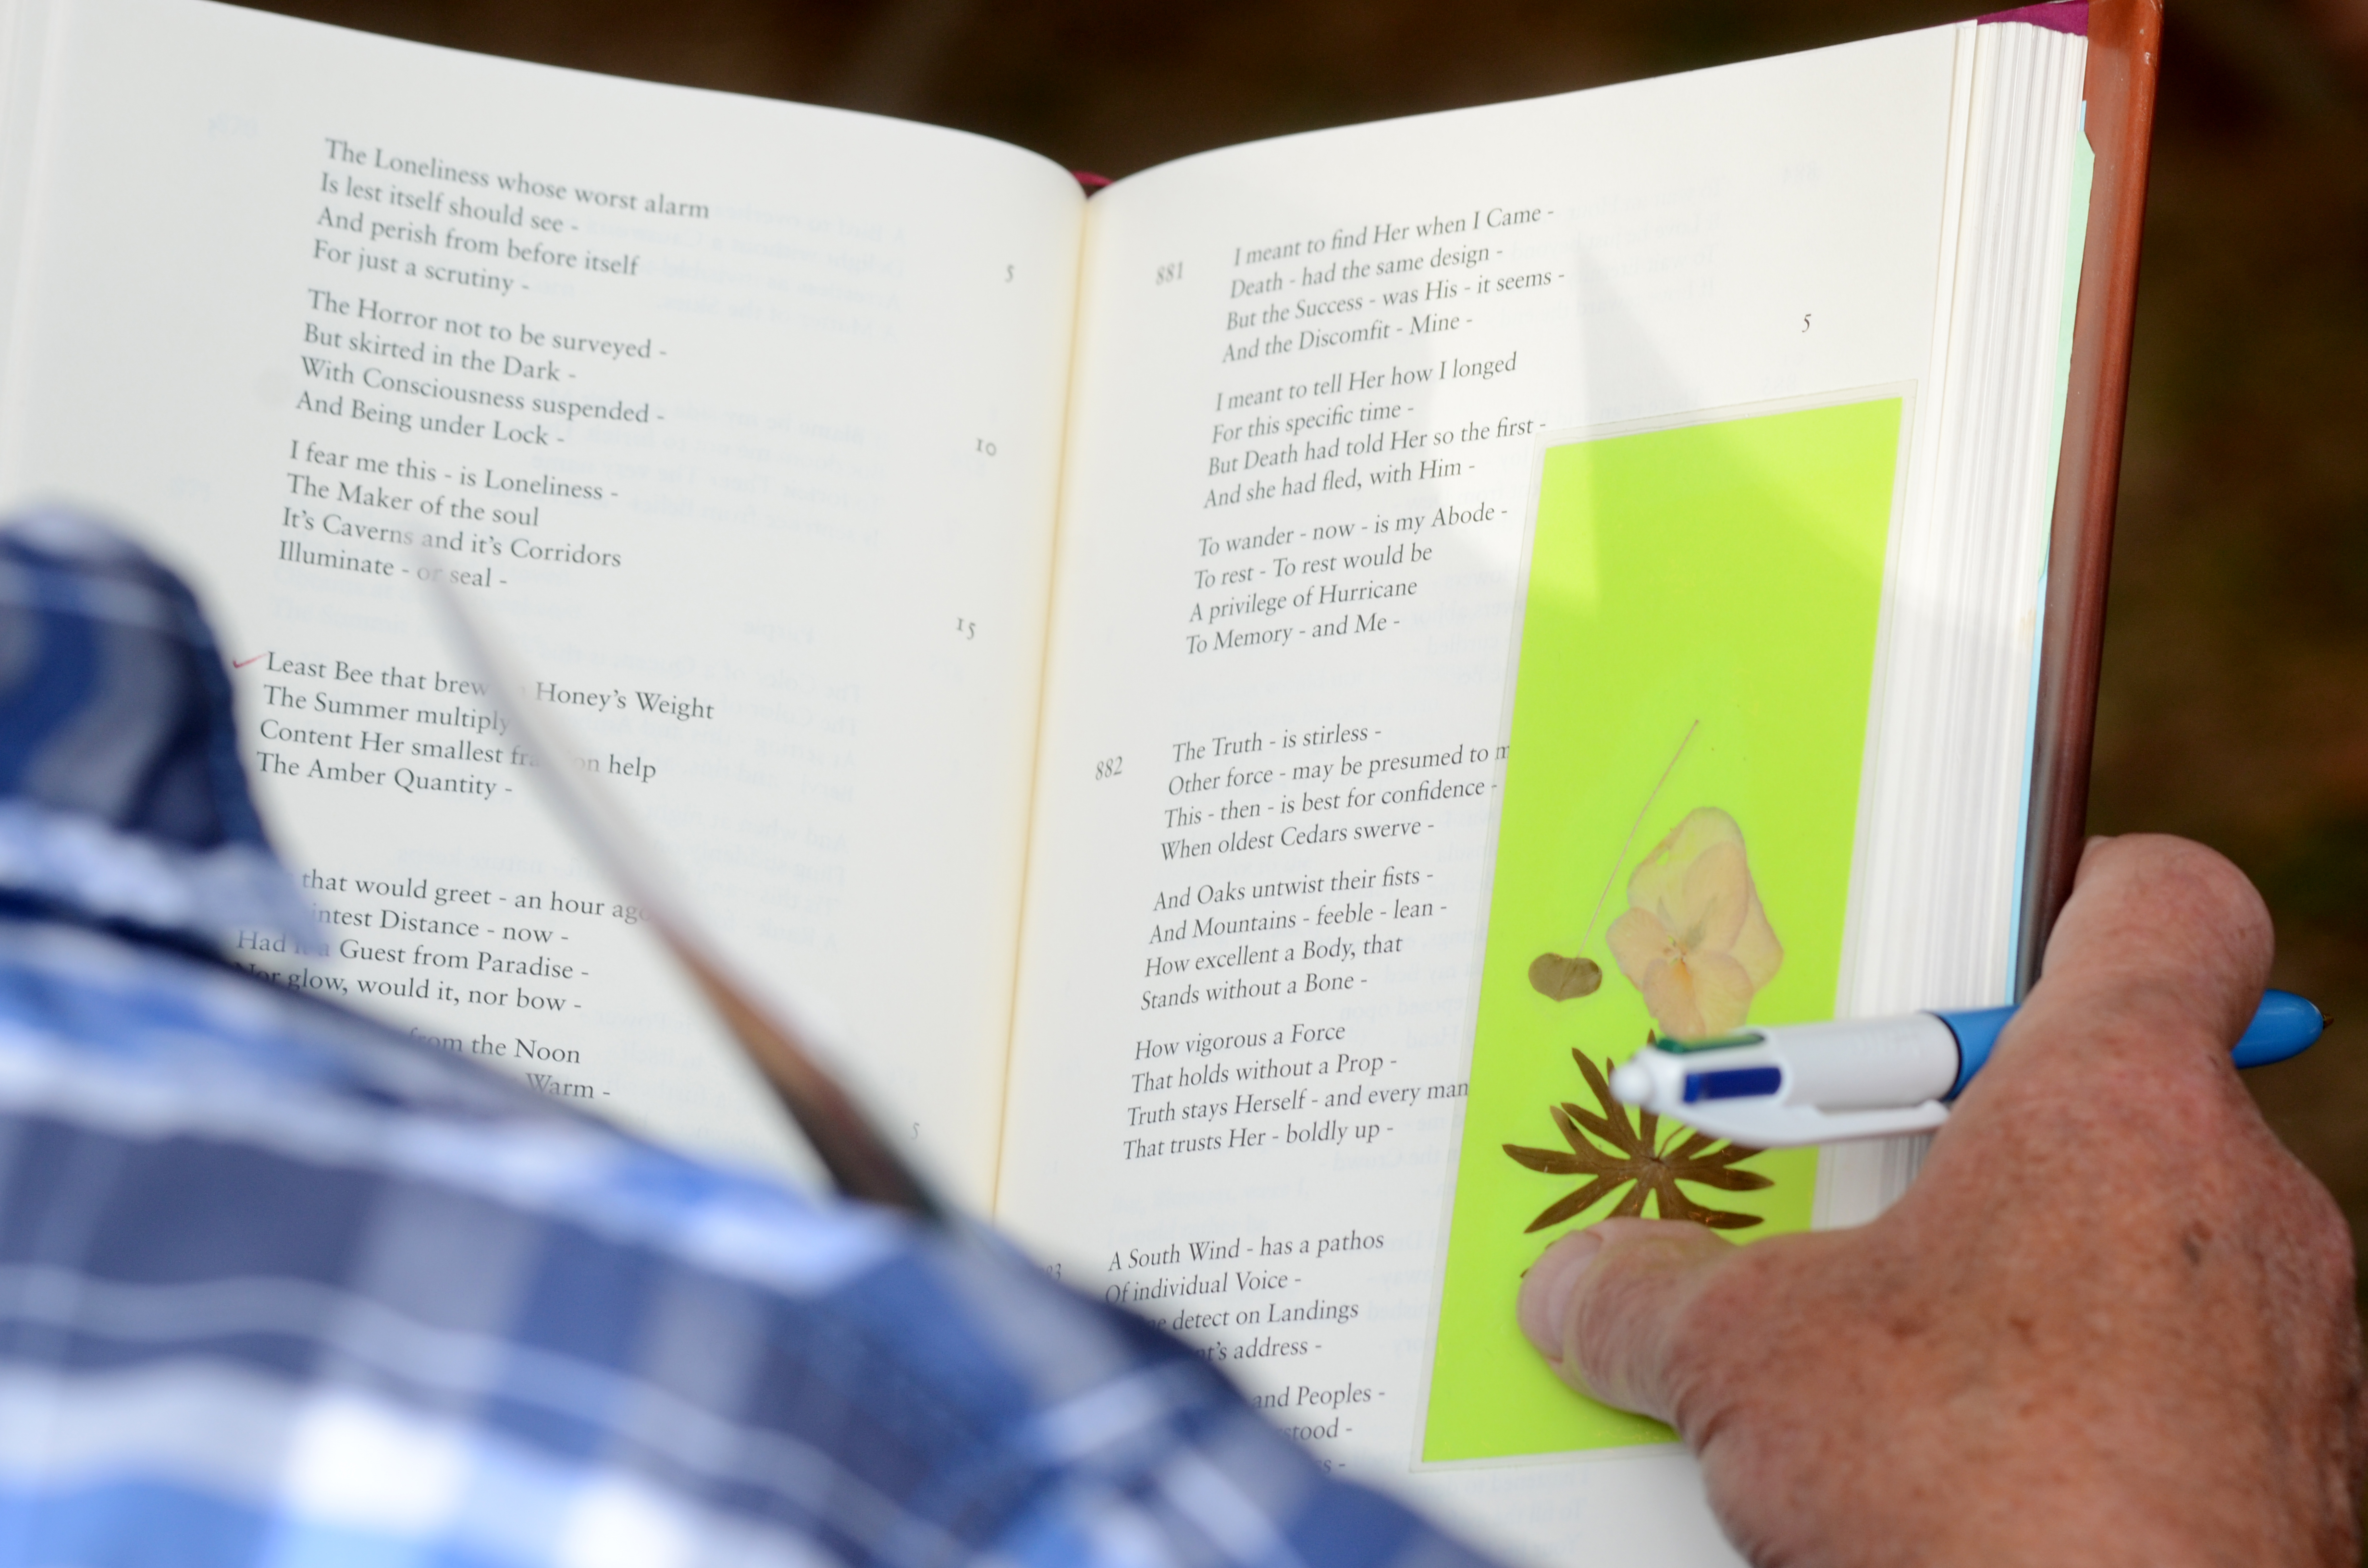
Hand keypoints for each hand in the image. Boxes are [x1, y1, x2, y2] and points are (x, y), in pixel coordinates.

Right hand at [1516, 835, 2365, 1565]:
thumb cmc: (1976, 1488)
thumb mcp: (1749, 1360)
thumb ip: (1654, 1292)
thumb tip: (1582, 1287)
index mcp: (2116, 1096)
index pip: (2167, 903)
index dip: (2082, 892)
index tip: (1993, 938)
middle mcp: (2231, 1189)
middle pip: (2114, 1083)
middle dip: (1972, 1131)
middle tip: (1849, 1191)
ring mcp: (2283, 1333)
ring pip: (2135, 1238)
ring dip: (2011, 1270)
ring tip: (1876, 1352)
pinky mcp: (2291, 1457)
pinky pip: (2173, 1366)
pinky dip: (2070, 1385)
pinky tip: (1957, 1459)